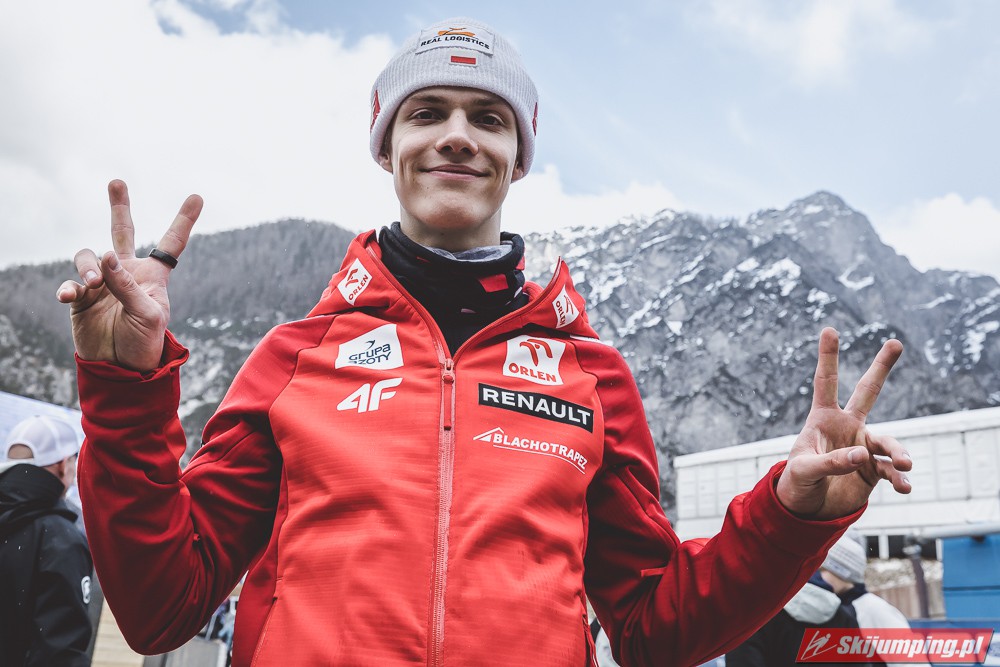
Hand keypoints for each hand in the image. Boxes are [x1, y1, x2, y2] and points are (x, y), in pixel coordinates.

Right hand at [56, 180, 202, 371]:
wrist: (121, 367)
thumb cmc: (144, 342)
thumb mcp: (146, 314)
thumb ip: (127, 285)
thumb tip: (105, 255)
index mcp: (153, 275)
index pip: (171, 244)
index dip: (184, 220)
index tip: (197, 197)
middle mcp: (126, 272)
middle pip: (122, 232)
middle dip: (120, 207)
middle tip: (117, 182)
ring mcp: (102, 283)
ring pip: (89, 256)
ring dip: (89, 266)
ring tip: (93, 283)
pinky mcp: (81, 298)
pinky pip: (71, 283)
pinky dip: (70, 287)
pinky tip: (72, 296)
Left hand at [775, 327, 911, 519]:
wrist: (807, 508)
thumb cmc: (797, 482)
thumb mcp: (805, 470)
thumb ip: (832, 461)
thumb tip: (863, 454)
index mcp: (822, 419)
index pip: (825, 383)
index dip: (828, 357)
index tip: (830, 329)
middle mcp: (846, 427)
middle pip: (867, 392)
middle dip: (880, 368)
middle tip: (895, 342)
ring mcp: (862, 447)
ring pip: (886, 441)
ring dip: (897, 452)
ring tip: (904, 464)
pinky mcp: (872, 470)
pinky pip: (890, 471)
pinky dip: (898, 478)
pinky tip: (904, 486)